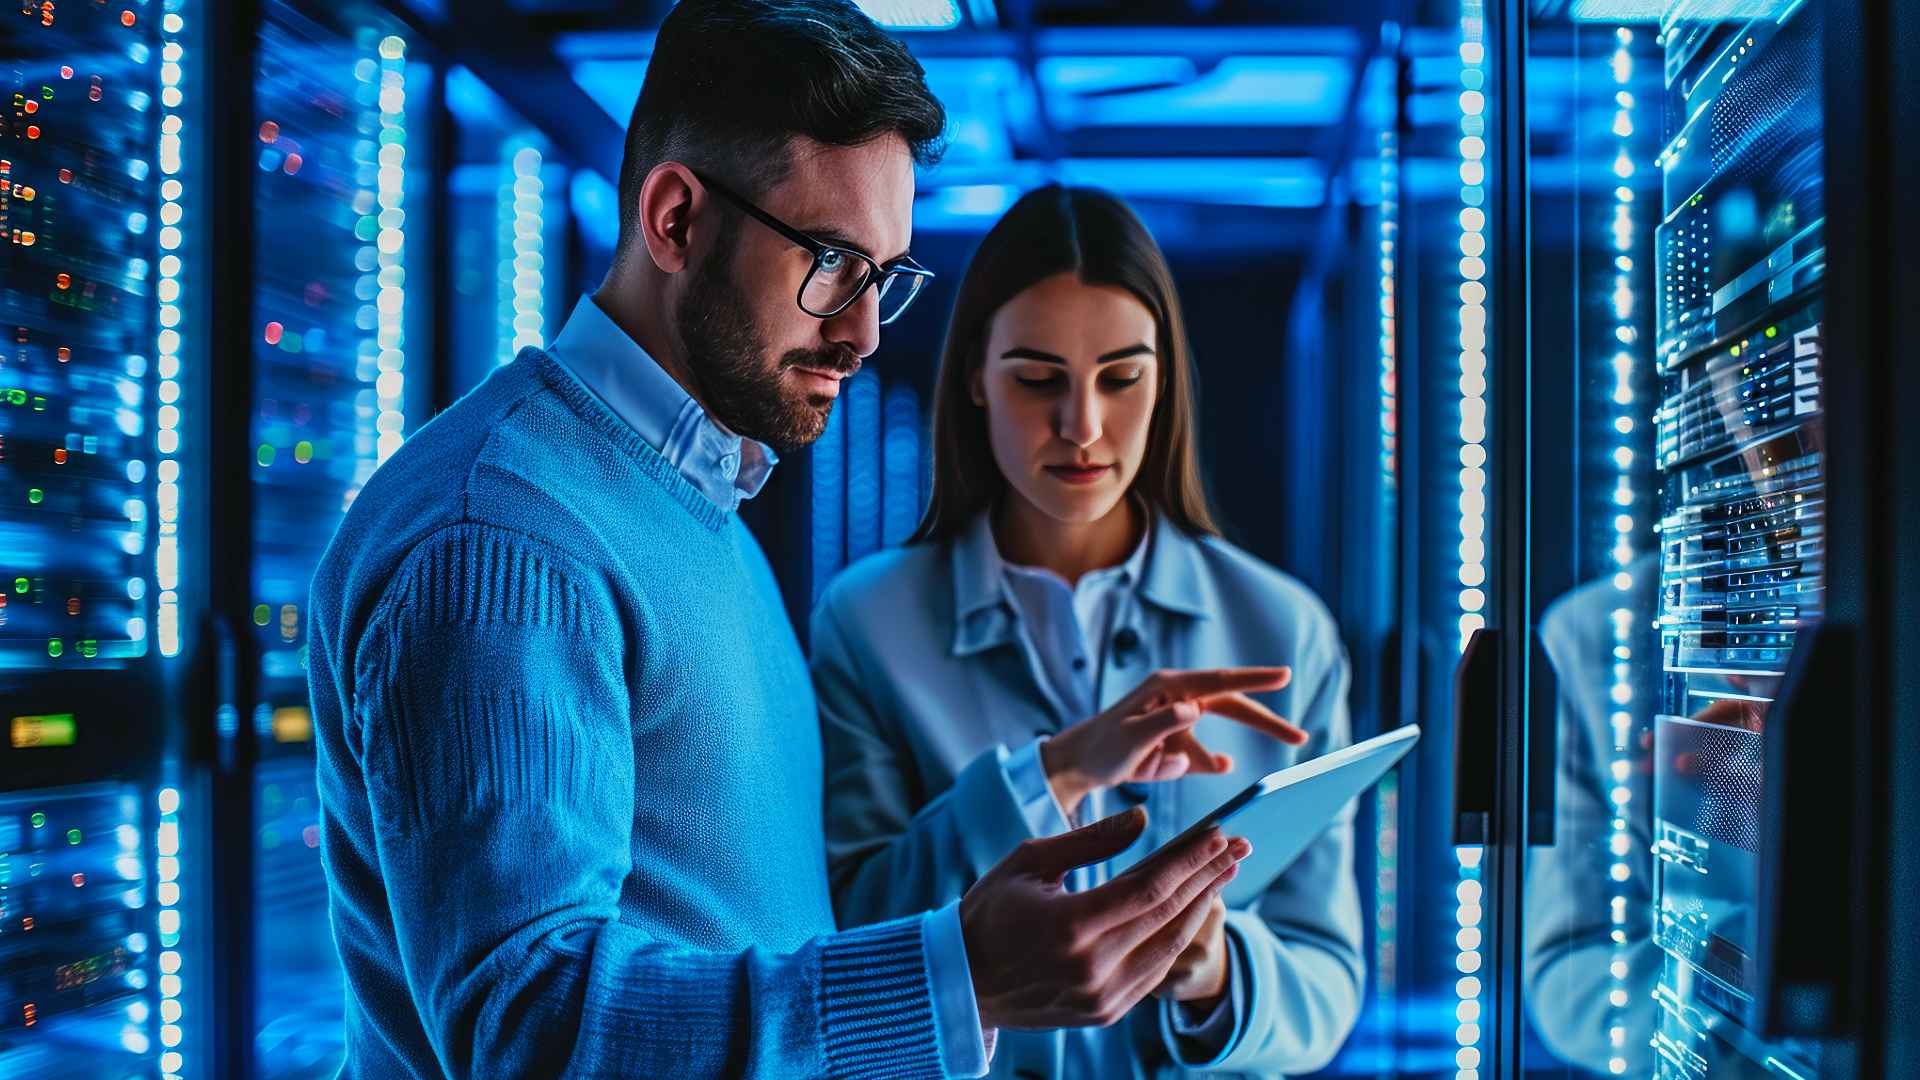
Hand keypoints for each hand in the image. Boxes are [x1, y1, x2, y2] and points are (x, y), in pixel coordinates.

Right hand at [961, 806, 1249, 1031]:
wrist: (961, 983)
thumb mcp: (1029, 862)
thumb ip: (1088, 840)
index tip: (1220, 833)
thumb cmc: (990, 912)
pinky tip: (1194, 908)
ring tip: (1225, 873)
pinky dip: (1178, 937)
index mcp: (1069, 926)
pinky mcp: (1105, 1013)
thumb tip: (1142, 819)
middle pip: (1168, 914)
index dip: (1189, 859)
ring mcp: (1101, 997)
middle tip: (1239, 846)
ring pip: (1170, 945)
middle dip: (1208, 876)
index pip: (1149, 887)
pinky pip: (1155, 971)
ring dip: (1203, 905)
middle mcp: (1091, 968)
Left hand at [1041, 667, 1303, 816]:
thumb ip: (1164, 722)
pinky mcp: (1177, 747)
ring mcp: (1179, 723)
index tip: (1285, 674)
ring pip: (1207, 746)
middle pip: (1232, 707)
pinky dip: (1185, 768)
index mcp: (1168, 686)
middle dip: (1264, 723)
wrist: (1077, 767)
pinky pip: (1196, 761)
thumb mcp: (1130, 736)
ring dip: (1188, 762)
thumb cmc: (1100, 746)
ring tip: (1147, 763)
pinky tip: (1160, 767)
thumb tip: (1197, 708)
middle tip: (1300, 737)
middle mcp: (1178, 699)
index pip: (1220, 681)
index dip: (1254, 679)